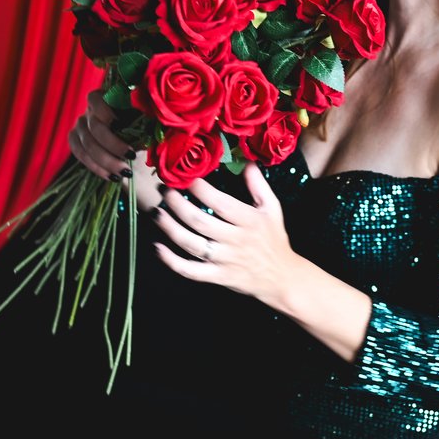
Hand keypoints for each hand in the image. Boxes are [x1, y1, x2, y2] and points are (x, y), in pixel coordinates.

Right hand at [68, 89, 161, 210]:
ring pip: (87, 145)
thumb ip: (142, 123)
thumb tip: (147, 132)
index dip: (106, 112)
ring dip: (107, 161)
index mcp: (103, 98)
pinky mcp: (75, 141)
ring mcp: (79, 126)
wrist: (130, 145)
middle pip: (94, 128)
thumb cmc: (139, 127)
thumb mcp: (143, 122)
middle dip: (113, 144)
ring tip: (125, 172)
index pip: (95, 100)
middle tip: (131, 156)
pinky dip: (97, 168)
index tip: (120, 124)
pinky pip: (81, 156)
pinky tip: (112, 176)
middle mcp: (88, 111)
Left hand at [151, 163, 300, 305]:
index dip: (199, 188)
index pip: (220, 202)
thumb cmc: (274, 239)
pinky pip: (191, 271)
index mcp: (249, 220)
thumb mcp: (272, 208)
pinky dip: (172, 261)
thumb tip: (245, 161)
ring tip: (156, 213)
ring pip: (192, 244)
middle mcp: (236, 240)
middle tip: (164, 190)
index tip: (185, 176)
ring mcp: (225, 260)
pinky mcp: (218, 277)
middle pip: (200, 221)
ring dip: (170, 228)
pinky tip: (157, 248)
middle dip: (177, 204)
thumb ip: (258, 184)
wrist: (282, 278)